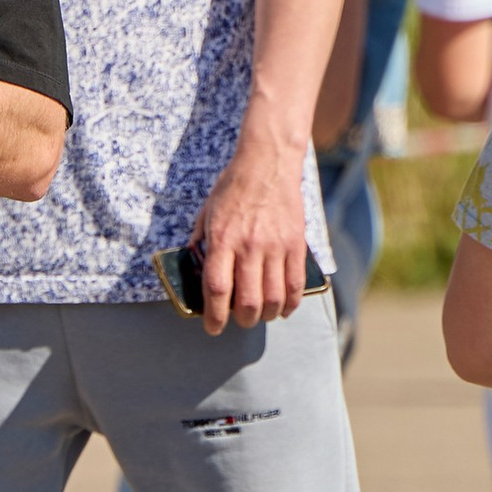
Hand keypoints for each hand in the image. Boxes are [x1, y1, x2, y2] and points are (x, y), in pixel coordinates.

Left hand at [191, 133, 310, 329]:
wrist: (267, 163)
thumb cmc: (233, 188)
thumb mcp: (206, 213)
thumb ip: (201, 243)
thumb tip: (195, 270)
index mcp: (222, 240)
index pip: (217, 289)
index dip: (214, 316)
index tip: (213, 328)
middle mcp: (249, 246)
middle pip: (248, 301)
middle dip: (242, 320)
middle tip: (239, 319)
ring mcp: (275, 246)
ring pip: (273, 298)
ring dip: (266, 315)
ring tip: (260, 314)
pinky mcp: (296, 243)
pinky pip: (295, 283)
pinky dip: (290, 303)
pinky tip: (283, 308)